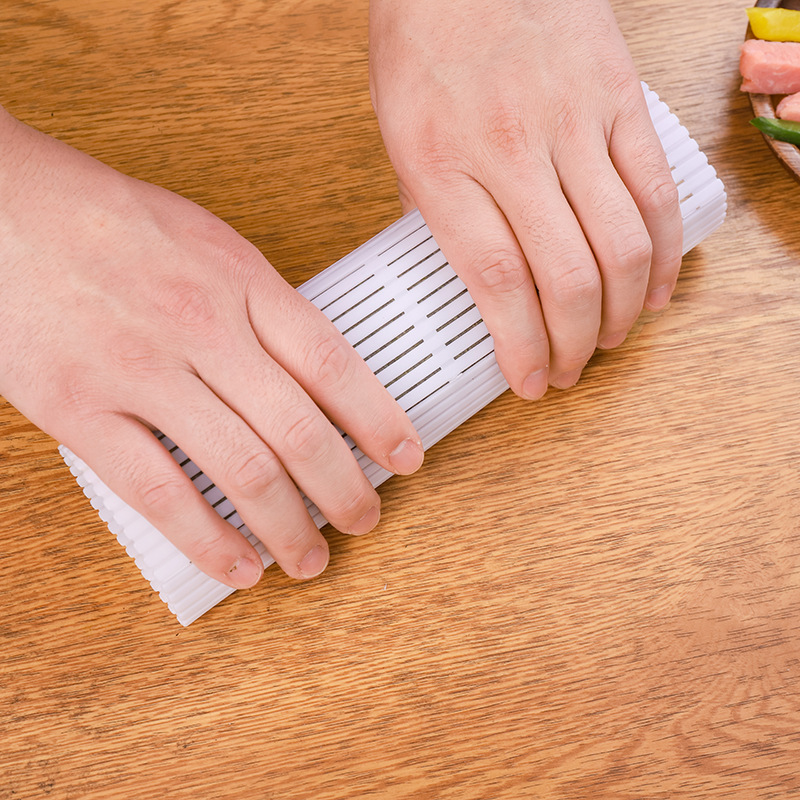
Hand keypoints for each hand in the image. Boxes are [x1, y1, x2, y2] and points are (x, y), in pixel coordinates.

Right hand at [0, 108, 422, 587]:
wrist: (1, 202)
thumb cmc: (107, 218)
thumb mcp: (207, 241)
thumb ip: (260, 303)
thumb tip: (311, 369)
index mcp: (240, 282)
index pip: (334, 364)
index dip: (380, 420)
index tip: (407, 458)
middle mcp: (202, 329)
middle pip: (299, 431)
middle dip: (345, 491)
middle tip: (364, 520)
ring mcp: (142, 372)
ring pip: (241, 472)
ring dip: (288, 529)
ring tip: (311, 559)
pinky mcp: (82, 410)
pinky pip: (160, 493)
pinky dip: (208, 541)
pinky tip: (240, 568)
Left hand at [369, 0, 682, 398]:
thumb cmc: (423, 45)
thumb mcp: (399, 140)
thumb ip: (433, 214)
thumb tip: (465, 275)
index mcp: (442, 167)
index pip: (494, 283)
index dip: (520, 346)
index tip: (528, 382)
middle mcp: (510, 150)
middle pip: (564, 278)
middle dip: (571, 346)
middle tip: (567, 371)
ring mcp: (572, 123)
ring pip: (619, 245)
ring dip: (620, 312)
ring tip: (607, 340)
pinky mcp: (618, 100)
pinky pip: (655, 192)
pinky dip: (663, 254)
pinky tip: (654, 290)